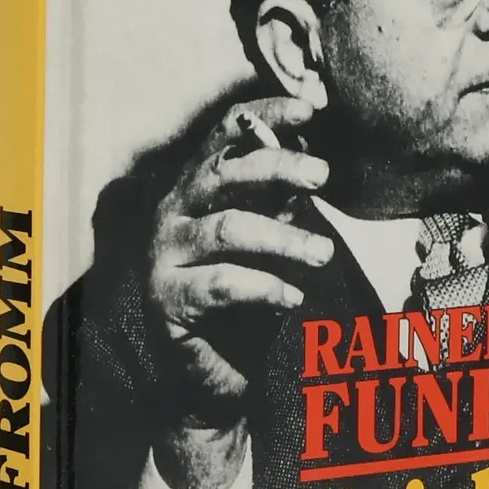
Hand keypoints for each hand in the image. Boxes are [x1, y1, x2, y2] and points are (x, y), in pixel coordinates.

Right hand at [147, 95, 334, 432]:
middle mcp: (172, 212)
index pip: (224, 135)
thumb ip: (281, 203)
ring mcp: (164, 254)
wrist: (211, 378)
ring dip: (284, 239)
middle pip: (224, 172)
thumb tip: (312, 160)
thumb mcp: (269, 242)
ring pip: (228, 229)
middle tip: (324, 176)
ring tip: (325, 254)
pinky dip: (266, 288)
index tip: (312, 109)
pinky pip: (223, 284)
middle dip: (277, 166)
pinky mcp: (166, 299)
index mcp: (195, 188)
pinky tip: (295, 299)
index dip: (265, 115)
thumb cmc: (245, 302)